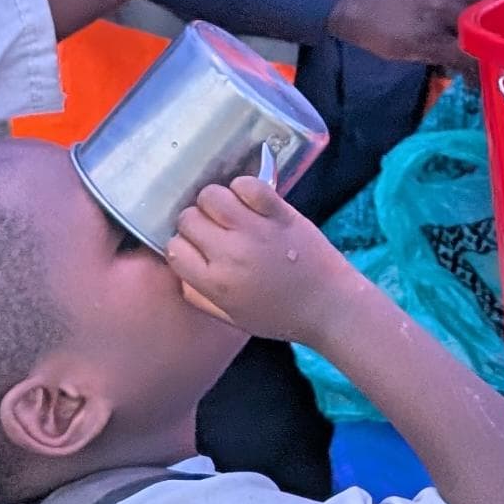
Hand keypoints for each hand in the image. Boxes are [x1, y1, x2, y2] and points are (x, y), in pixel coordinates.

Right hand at [167, 175, 361, 345]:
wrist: (330, 306)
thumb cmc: (281, 316)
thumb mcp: (232, 318)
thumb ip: (199, 296)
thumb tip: (180, 270)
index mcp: (215, 283)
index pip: (174, 248)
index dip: (182, 245)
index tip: (197, 247)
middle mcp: (229, 253)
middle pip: (188, 218)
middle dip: (196, 222)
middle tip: (215, 229)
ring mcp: (255, 230)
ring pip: (211, 195)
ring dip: (215, 201)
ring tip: (230, 212)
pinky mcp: (279, 213)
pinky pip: (248, 185)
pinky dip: (244, 187)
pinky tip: (251, 201)